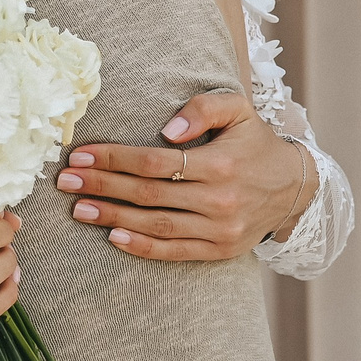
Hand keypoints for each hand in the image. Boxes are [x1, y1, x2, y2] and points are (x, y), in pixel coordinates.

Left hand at [56, 91, 308, 261]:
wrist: (295, 187)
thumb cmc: (255, 142)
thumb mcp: (238, 110)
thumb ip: (203, 109)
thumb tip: (167, 130)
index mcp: (220, 164)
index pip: (154, 162)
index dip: (113, 159)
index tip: (80, 157)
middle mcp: (220, 200)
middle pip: (148, 194)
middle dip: (102, 187)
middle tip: (65, 182)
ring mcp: (221, 230)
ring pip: (157, 225)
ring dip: (113, 217)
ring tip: (79, 209)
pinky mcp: (221, 250)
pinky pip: (175, 251)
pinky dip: (142, 247)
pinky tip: (113, 237)